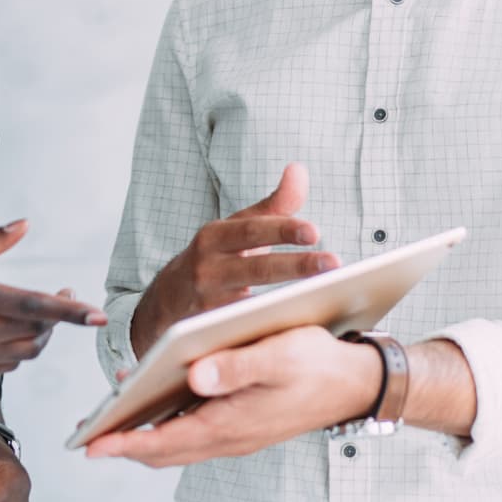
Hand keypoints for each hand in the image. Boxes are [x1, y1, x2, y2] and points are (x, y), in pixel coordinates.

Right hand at [0, 220, 105, 388]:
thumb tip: (24, 225)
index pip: (32, 306)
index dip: (69, 311)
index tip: (98, 315)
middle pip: (36, 334)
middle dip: (59, 318)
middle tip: (64, 295)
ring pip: (23, 353)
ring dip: (39, 335)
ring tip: (39, 312)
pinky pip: (2, 367)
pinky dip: (16, 350)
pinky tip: (9, 331)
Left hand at [86, 326, 380, 466]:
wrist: (356, 382)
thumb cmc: (317, 363)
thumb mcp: (278, 356)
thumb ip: (236, 367)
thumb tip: (193, 376)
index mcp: (232, 422)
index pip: (166, 441)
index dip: (126, 442)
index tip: (92, 442)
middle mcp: (230, 435)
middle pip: (165, 449)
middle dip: (125, 443)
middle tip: (89, 435)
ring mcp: (237, 433)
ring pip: (178, 443)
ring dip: (144, 435)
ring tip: (111, 419)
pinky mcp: (243, 423)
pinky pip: (194, 432)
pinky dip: (168, 425)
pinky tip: (155, 401)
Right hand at [130, 163, 338, 355]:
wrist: (167, 299)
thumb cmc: (215, 258)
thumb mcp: (237, 229)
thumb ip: (273, 205)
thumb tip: (299, 169)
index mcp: (215, 236)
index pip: (251, 229)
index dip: (282, 229)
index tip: (315, 231)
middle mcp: (208, 267)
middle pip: (257, 267)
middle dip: (297, 265)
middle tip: (334, 263)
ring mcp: (208, 302)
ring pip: (251, 303)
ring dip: (287, 301)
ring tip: (324, 297)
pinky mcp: (211, 332)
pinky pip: (244, 331)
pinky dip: (269, 330)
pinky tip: (300, 329)